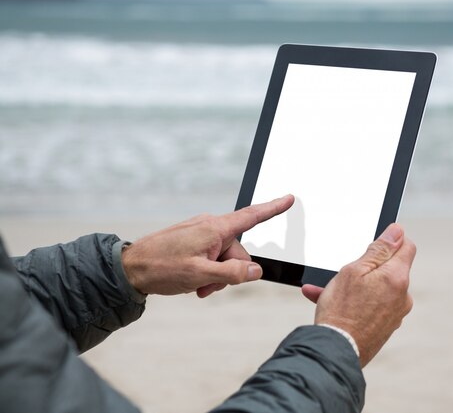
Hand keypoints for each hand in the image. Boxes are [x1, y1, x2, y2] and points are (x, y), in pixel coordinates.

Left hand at [122, 195, 293, 296]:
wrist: (130, 268)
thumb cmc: (161, 268)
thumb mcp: (201, 275)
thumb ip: (232, 272)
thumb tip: (255, 270)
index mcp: (215, 228)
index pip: (251, 216)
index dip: (273, 208)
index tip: (289, 199)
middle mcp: (210, 226)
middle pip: (238, 251)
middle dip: (230, 272)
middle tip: (208, 287)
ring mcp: (200, 233)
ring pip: (224, 257)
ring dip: (217, 275)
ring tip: (198, 287)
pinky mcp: (192, 240)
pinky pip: (211, 256)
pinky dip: (208, 271)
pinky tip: (194, 282)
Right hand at [302, 223, 414, 366]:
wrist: (335, 352)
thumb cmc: (341, 311)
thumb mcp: (354, 270)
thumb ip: (379, 249)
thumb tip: (398, 232)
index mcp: (397, 278)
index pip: (406, 246)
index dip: (391, 239)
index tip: (374, 242)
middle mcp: (402, 296)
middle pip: (389, 269)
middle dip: (366, 266)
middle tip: (341, 270)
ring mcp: (394, 314)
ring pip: (375, 288)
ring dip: (354, 286)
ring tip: (325, 289)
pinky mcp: (384, 327)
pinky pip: (370, 306)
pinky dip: (354, 302)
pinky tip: (329, 303)